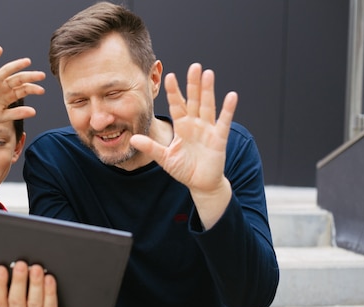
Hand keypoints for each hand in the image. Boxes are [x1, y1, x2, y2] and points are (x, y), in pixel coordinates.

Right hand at [0, 46, 45, 124]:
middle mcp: (3, 86)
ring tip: (27, 61)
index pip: (24, 90)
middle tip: (42, 75)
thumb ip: (17, 113)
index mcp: (9, 95)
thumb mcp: (2, 116)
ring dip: (17, 65)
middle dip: (30, 77)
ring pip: (7, 71)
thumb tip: (34, 111)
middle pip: (19, 79)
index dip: (33, 89)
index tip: (42, 90)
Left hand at [130, 63, 236, 195]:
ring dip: (208, 91)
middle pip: (194, 100)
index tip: (169, 76)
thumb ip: (151, 147)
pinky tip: (231, 96)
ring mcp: (208, 129)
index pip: (177, 105)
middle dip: (193, 84)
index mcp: (182, 126)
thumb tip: (133, 138)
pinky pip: (223, 122)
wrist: (200, 184)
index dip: (173, 91)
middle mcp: (195, 124)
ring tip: (208, 74)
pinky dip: (227, 109)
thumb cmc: (183, 169)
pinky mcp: (219, 139)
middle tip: (194, 66)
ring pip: (208, 106)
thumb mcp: (164, 158)